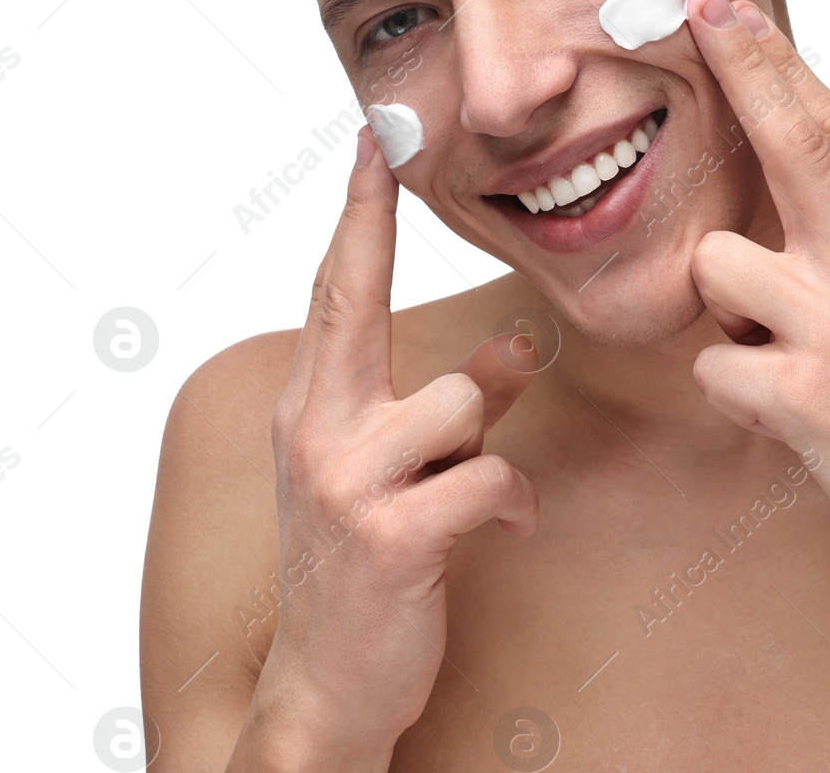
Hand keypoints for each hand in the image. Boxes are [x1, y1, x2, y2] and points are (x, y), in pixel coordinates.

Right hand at [257, 125, 540, 754]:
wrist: (326, 685)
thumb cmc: (368, 562)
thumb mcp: (399, 473)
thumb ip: (456, 403)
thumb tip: (516, 347)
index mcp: (313, 408)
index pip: (335, 293)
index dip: (355, 215)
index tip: (368, 144)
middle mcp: (315, 430)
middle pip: (354, 304)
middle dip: (369, 222)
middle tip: (383, 145)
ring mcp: (345, 482)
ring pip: (458, 403)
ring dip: (481, 449)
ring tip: (464, 496)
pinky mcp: (389, 535)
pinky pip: (488, 478)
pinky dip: (511, 502)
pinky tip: (506, 527)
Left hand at [685, 0, 829, 595]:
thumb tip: (802, 190)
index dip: (778, 66)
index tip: (734, 12)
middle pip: (794, 144)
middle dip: (741, 68)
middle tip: (696, 11)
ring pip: (716, 270)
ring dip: (726, 313)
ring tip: (775, 350)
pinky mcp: (804, 397)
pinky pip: (714, 367)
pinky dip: (734, 391)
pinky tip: (783, 411)